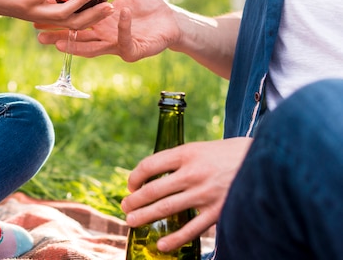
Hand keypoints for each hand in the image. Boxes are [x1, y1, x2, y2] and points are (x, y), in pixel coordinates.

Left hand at [0, 0, 114, 31]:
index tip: (111, 12)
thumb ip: (53, 1)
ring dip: (82, 2)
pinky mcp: (26, 2)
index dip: (94, 21)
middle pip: (75, 24)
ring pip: (64, 12)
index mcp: (49, 22)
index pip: (76, 25)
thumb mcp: (38, 0)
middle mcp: (44, 21)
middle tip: (112, 8)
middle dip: (94, 16)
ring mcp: (35, 13)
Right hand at [35, 0, 179, 61]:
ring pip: (92, 49)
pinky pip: (123, 40)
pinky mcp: (131, 51)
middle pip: (77, 39)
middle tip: (39, 37)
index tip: (40, 19)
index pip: (75, 23)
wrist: (171, 20)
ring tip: (60, 43)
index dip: (59, 22)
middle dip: (58, 39)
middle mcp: (104, 37)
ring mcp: (116, 45)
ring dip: (76, 46)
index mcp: (100, 23)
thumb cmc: (149, 6)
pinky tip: (116, 11)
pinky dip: (121, 27)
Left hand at [121, 137, 252, 251]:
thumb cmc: (229, 153)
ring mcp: (205, 193)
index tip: (131, 185)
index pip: (149, 165)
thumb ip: (180, 159)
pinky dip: (174, 239)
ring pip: (166, 208)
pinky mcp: (218, 211)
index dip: (135, 176)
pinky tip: (161, 244)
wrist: (266, 160)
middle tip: (125, 206)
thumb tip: (154, 174)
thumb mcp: (202, 148)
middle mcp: (193, 172)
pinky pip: (191, 229)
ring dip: (144, 216)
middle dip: (134, 200)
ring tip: (131, 221)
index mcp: (187, 153)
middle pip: (153, 190)